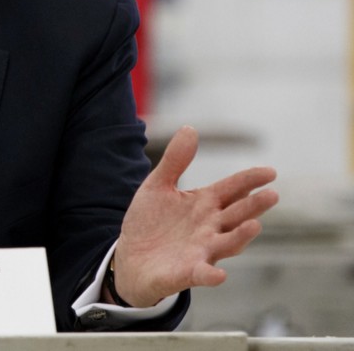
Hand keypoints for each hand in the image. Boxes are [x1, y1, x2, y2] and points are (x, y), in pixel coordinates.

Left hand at [111, 125, 277, 306]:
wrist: (131, 258)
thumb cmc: (151, 222)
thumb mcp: (158, 186)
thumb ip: (175, 161)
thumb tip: (190, 128)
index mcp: (204, 204)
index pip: (233, 189)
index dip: (250, 180)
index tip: (270, 172)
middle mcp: (210, 227)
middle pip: (237, 215)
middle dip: (254, 206)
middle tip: (271, 194)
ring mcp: (201, 251)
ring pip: (228, 243)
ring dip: (241, 236)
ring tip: (254, 225)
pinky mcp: (187, 272)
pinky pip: (202, 274)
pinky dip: (210, 274)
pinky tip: (219, 275)